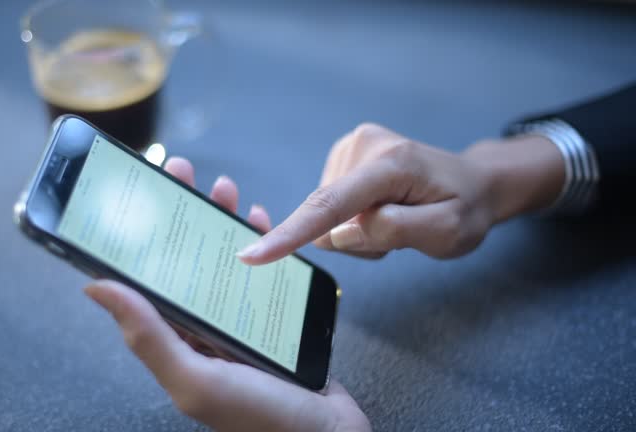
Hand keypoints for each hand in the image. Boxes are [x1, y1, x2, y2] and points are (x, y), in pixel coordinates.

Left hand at [85, 157, 370, 431]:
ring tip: (224, 189)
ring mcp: (238, 322)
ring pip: (223, 260)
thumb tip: (97, 289)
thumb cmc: (263, 420)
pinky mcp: (271, 319)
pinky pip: (260, 273)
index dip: (143, 235)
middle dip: (184, 214)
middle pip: (186, 260)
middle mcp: (203, 330)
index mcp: (176, 342)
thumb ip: (149, 337)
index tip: (142, 192)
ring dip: (221, 222)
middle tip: (184, 173)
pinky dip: (260, 244)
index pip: (148, 280)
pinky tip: (260, 223)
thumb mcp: (197, 379)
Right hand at [237, 123, 564, 263]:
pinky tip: (380, 209)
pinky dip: (352, 218)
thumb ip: (394, 231)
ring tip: (394, 219)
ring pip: (327, 214)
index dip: (291, 233)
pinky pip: (330, 204)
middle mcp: (363, 145)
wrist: (473, 181)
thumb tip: (340, 233)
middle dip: (356, 238)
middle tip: (399, 233)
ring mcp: (351, 146)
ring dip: (356, 230)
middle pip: (328, 216)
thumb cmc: (465, 208)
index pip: (331, 204)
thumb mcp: (447, 232)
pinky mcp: (344, 154)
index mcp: (391, 164)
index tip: (253, 254)